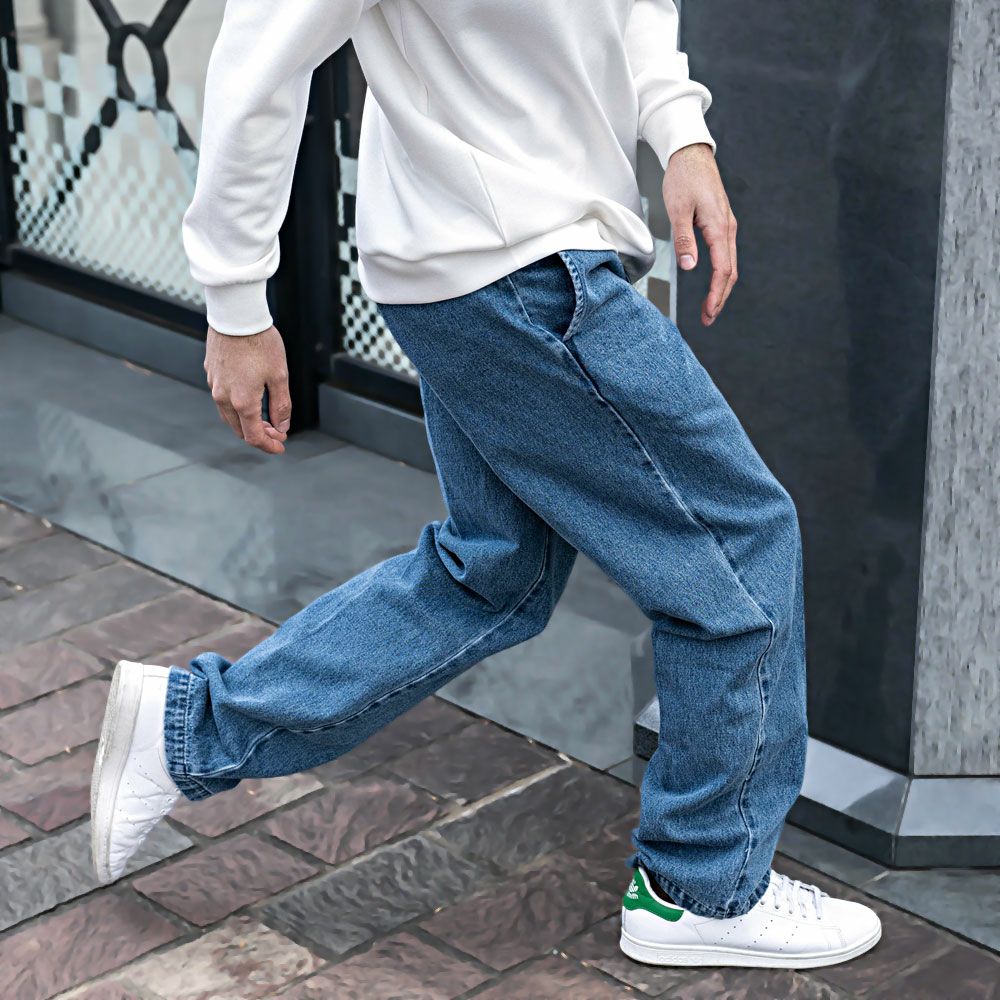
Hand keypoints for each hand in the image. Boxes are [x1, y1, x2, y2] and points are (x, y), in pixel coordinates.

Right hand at [204, 325, 290, 454]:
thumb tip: (282, 427)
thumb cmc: (260, 342)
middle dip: (259, 435)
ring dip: (247, 422)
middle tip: (277, 432)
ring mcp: (214, 385)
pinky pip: (222, 399)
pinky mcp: (211, 373)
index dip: (269, 445)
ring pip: (229, 416)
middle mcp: (223, 397)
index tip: (281, 446)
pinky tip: (251, 399)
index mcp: (242, 402)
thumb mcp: (280, 376)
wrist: (236, 315)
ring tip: (266, 419)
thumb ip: (281, 405)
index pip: (254, 436)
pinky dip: (237, 407)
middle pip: (239, 429)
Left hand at [663, 143, 737, 326]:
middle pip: (730, 272)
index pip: (722, 270)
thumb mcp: (678, 209)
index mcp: (719, 227)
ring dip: (721, 288)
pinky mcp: (720, 224)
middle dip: (720, 297)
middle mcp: (727, 228)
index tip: (708, 313)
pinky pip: (725, 254)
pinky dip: (721, 273)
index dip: (716, 294)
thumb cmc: (683, 178)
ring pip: (729, 264)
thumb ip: (684, 239)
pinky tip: (713, 283)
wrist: (691, 154)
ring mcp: (726, 226)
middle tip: (708, 318)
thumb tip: (689, 267)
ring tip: (710, 307)